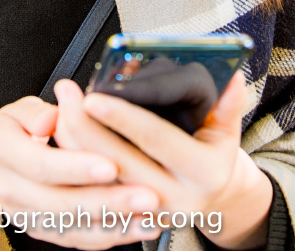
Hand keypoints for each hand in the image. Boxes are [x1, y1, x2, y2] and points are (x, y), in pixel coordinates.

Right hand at [0, 96, 159, 249]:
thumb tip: (51, 116)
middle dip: (108, 203)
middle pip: (60, 204)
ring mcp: (24, 215)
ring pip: (72, 227)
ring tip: (152, 217)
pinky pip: (76, 239)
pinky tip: (138, 228)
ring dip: (115, 226)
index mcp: (3, 151)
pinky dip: (109, 236)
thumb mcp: (18, 109)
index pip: (42, 164)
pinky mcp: (40, 231)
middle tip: (148, 196)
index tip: (112, 163)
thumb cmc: (16, 129)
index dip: (77, 167)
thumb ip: (36, 111)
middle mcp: (10, 188)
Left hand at [54, 73, 271, 249]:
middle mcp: (175, 198)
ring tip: (61, 105)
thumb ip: (228, 104)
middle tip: (67, 93)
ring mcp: (148, 214)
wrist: (213, 199)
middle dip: (86, 126)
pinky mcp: (127, 219)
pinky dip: (74, 161)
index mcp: (203, 172)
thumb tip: (233, 75)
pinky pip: (91, 190)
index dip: (123, 117)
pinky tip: (62, 133)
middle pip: (118, 162)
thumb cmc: (213, 156)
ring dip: (73, 141)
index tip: (93, 96)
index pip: (156, 140)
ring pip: (97, 179)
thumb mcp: (226, 132)